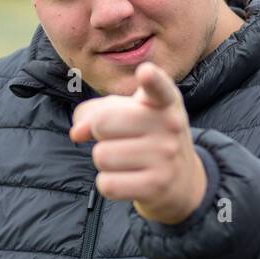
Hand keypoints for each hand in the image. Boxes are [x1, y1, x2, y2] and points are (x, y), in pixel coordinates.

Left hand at [69, 61, 206, 224]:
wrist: (183, 180)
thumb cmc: (147, 138)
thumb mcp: (130, 114)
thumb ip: (96, 111)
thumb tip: (76, 133)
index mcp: (164, 101)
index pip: (158, 87)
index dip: (150, 79)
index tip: (145, 72)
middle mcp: (170, 125)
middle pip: (102, 123)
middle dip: (101, 134)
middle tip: (122, 140)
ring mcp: (166, 156)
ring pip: (102, 156)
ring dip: (106, 161)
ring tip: (128, 161)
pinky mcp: (157, 186)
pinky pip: (107, 184)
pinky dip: (109, 184)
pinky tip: (129, 180)